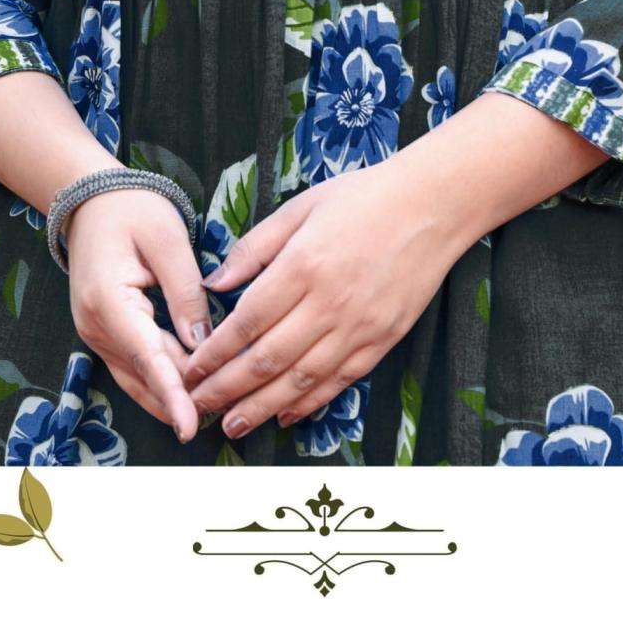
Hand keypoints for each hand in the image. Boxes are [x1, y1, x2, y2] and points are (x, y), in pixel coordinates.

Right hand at [64, 185, 213, 443]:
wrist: (91, 199)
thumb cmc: (131, 208)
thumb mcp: (167, 239)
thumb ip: (186, 292)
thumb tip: (203, 342)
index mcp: (108, 300)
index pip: (147, 357)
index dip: (173, 394)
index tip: (191, 426)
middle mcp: (95, 326)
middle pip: (144, 374)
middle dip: (183, 396)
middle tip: (228, 409)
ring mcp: (95, 333)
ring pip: (138, 377)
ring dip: (172, 394)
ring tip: (214, 407)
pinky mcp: (105, 332)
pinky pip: (134, 365)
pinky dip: (160, 378)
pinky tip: (189, 388)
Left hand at [178, 162, 463, 441]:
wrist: (431, 205)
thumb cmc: (361, 197)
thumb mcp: (300, 207)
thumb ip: (254, 247)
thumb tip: (214, 283)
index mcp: (303, 265)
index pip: (247, 322)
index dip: (216, 352)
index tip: (191, 370)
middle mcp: (329, 302)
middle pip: (268, 359)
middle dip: (228, 389)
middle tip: (199, 407)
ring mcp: (359, 326)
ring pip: (301, 379)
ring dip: (262, 407)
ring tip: (233, 425)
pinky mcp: (383, 339)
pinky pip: (340, 380)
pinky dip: (311, 403)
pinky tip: (287, 415)